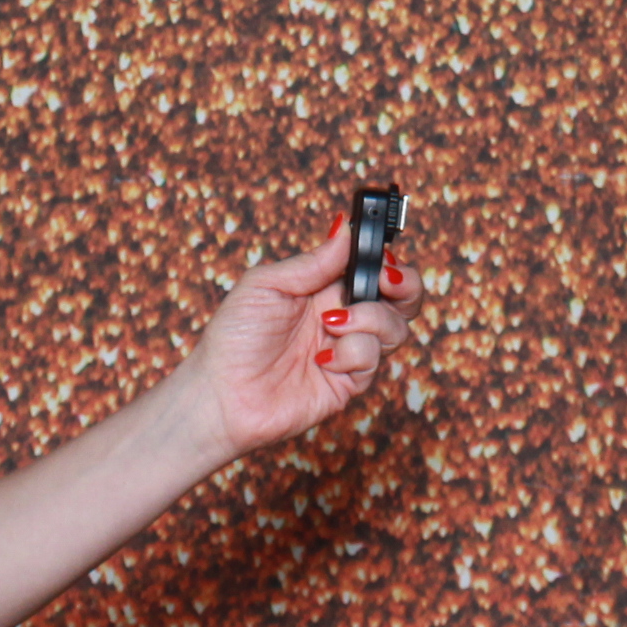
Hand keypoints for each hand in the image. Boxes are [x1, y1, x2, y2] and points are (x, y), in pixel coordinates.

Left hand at [170, 212, 425, 463]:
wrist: (221, 395)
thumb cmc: (233, 337)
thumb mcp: (266, 284)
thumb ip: (312, 262)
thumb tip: (347, 230)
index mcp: (323, 287)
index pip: (371, 266)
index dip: (384, 258)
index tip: (381, 254)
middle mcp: (342, 316)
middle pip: (400, 297)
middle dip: (405, 284)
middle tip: (388, 280)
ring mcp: (347, 350)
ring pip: (394, 326)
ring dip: (369, 318)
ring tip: (331, 324)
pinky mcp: (348, 382)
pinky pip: (371, 359)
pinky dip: (350, 353)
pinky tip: (319, 359)